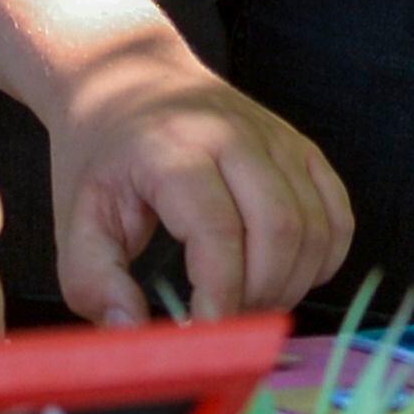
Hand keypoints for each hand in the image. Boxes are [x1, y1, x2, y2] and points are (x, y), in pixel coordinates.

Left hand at [48, 41, 353, 324]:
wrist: (130, 78)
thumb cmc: (103, 155)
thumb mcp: (75, 217)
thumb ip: (94, 283)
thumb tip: (133, 334)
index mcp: (172, 146)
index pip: (218, 230)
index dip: (220, 296)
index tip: (204, 335)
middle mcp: (232, 132)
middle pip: (280, 229)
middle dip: (259, 296)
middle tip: (226, 321)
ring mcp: (275, 135)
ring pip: (315, 226)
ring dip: (290, 284)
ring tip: (247, 300)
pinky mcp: (300, 145)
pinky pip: (337, 213)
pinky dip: (322, 259)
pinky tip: (284, 274)